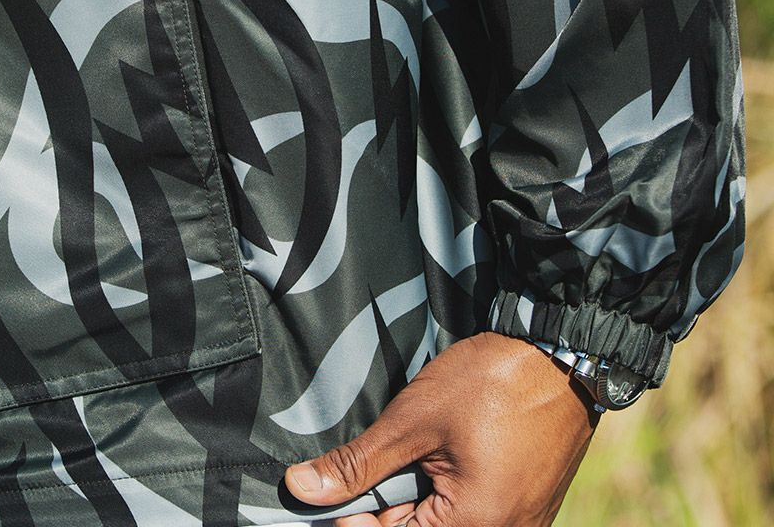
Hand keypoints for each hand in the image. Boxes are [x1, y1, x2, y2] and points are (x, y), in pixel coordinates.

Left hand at [284, 331, 600, 526]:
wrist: (560, 351)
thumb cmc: (492, 380)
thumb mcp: (415, 418)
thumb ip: (359, 463)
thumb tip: (300, 488)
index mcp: (476, 526)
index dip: (356, 518)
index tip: (335, 492)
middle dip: (391, 508)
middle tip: (384, 463)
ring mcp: (524, 524)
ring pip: (449, 524)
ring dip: (420, 500)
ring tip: (419, 455)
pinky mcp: (531, 507)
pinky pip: (479, 515)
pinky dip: (450, 496)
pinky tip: (443, 458)